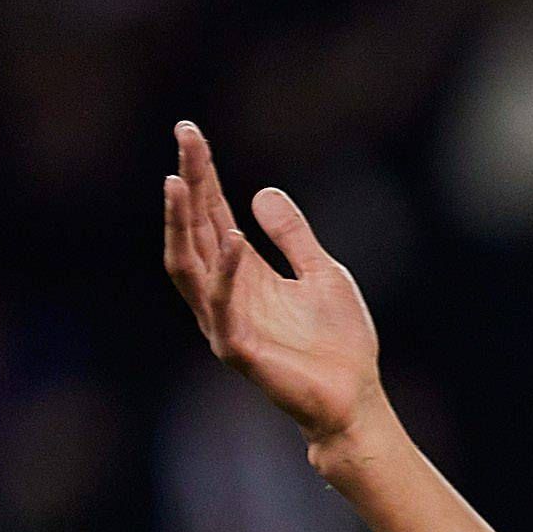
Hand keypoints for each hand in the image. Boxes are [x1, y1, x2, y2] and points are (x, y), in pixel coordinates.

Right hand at [162, 122, 383, 450]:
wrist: (355, 399)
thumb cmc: (339, 344)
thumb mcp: (323, 273)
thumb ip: (293, 236)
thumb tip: (261, 192)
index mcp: (243, 272)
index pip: (212, 214)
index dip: (200, 174)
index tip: (189, 132)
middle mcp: (224, 292)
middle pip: (195, 228)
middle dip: (187, 183)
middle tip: (184, 138)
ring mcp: (224, 321)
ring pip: (188, 265)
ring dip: (181, 223)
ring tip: (177, 181)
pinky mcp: (237, 349)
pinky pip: (221, 305)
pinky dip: (225, 272)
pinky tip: (233, 239)